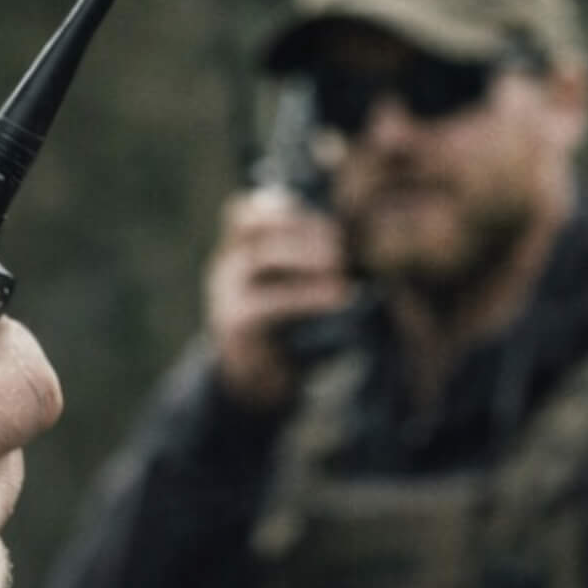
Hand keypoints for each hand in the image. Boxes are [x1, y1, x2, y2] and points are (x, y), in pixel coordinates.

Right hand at [203, 186, 352, 412]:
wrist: (254, 381)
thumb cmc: (284, 324)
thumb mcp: (290, 286)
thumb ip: (309, 260)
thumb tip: (360, 238)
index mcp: (239, 250)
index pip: (246, 211)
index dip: (283, 206)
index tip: (323, 217)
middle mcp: (227, 264)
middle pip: (255, 224)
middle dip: (303, 227)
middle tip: (342, 243)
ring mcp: (227, 292)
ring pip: (263, 257)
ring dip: (307, 255)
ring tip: (341, 265)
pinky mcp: (236, 323)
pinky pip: (272, 301)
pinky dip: (309, 295)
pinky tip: (339, 296)